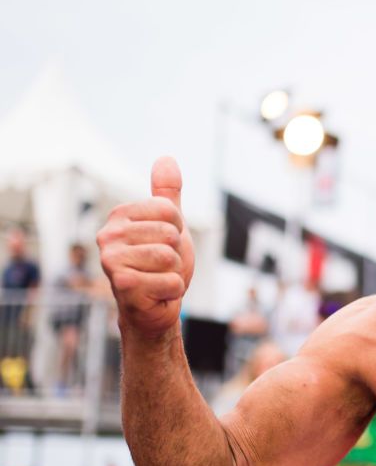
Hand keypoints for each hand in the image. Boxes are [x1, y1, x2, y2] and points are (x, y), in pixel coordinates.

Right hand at [97, 157, 194, 336]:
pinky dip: (173, 291)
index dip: (178, 232)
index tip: (163, 244)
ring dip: (174, 273)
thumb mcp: (169, 225)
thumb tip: (166, 158)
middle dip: (176, 255)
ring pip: (171, 258)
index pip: (171, 211)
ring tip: (158, 278)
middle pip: (171, 235)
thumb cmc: (160, 265)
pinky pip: (171, 281)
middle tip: (160, 266)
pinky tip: (156, 294)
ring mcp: (110, 260)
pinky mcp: (122, 284)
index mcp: (120, 216)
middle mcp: (107, 235)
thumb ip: (167, 194)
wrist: (152, 307)